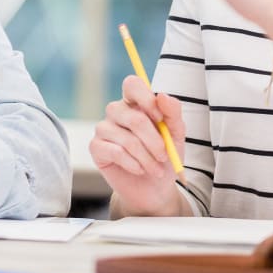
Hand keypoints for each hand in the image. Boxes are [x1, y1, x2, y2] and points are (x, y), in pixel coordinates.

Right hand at [89, 75, 185, 215]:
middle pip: (133, 117)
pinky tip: (140, 170)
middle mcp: (116, 112)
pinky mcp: (96, 147)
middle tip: (164, 156)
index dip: (146, 98)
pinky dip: (134, 164)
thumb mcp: (176, 135)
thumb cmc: (164, 157)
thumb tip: (162, 95)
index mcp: (135, 103)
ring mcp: (103, 128)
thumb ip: (172, 113)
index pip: (132, 84)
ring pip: (127, 138)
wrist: (154, 188)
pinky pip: (116, 152)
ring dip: (147, 157)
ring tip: (156, 168)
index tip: (160, 118)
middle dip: (154, 141)